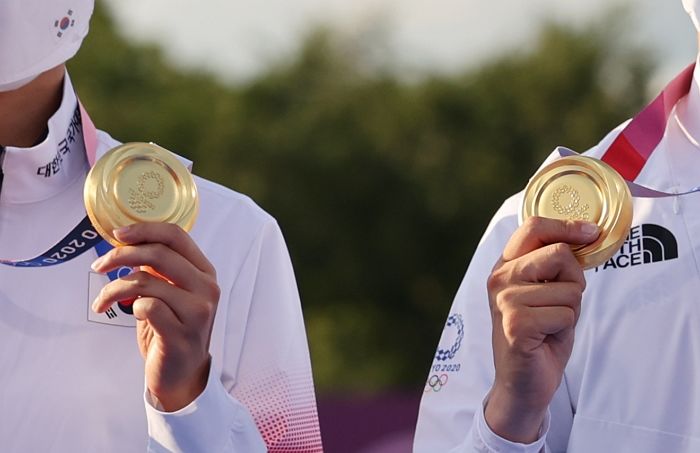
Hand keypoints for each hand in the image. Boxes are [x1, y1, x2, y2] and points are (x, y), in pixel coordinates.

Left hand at [91, 223, 220, 411]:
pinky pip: (147, 307)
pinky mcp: (182, 334)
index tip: (117, 234)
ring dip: (114, 288)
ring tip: (103, 300)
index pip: (176, 235)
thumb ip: (159, 268)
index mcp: (204, 272)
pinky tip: (129, 314)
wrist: (182, 374)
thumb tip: (128, 242)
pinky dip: (130, 307)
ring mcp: (198, 311)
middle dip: (121, 255)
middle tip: (99, 265)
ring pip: (146, 281)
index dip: (144, 229)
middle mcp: (206, 288)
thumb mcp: (171, 292)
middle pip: (159, 253)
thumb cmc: (172, 329)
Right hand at [484, 217, 597, 442]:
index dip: (566, 226)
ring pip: (569, 288)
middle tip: (559, 303)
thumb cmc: (540, 335)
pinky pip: (566, 313)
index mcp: (505, 266)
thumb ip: (555, 265)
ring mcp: (505, 301)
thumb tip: (587, 234)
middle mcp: (500, 279)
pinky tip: (546, 338)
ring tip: (550, 324)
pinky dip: (565, 327)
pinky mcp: (516, 323)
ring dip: (570, 310)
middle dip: (574, 280)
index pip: (533, 227)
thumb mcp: (546, 292)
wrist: (523, 382)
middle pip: (559, 254)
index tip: (590, 232)